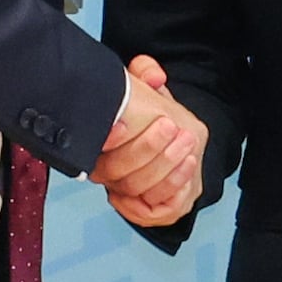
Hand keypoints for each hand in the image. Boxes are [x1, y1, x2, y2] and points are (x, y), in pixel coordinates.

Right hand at [93, 55, 203, 227]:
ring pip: (139, 189)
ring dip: (166, 165)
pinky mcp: (153, 208)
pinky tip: (188, 163)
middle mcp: (108, 174)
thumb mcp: (147, 87)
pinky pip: (158, 209)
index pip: (93, 152)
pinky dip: (174, 185)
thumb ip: (145, 73)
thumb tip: (154, 75)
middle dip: (147, 148)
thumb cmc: (153, 115)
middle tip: (170, 125)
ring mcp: (129, 194)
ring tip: (187, 139)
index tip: (125, 124)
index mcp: (98, 148)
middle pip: (118, 173)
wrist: (176, 139)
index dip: (109, 140)